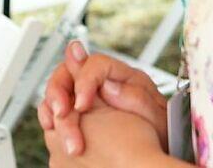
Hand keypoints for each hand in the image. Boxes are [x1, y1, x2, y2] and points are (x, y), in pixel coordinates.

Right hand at [38, 41, 167, 156]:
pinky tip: (52, 127)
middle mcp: (103, 81)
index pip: (96, 64)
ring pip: (59, 88)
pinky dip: (50, 115)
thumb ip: (134, 97)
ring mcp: (89, 97)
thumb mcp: (156, 115)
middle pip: (70, 71)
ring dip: (52, 104)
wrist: (160, 148)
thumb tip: (107, 85)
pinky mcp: (79, 114)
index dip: (84, 81)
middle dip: (60, 90)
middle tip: (61, 113)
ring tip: (54, 124)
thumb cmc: (162, 132)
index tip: (82, 106)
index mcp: (124, 76)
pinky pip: (57, 107)